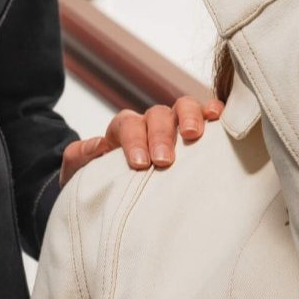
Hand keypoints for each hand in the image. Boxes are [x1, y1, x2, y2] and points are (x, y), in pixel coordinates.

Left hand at [60, 95, 223, 185]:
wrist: (114, 190)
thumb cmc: (101, 183)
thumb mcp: (79, 172)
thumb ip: (79, 157)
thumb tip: (96, 145)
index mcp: (123, 130)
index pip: (128, 124)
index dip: (134, 140)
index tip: (139, 164)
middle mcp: (150, 123)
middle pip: (157, 114)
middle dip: (160, 135)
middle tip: (164, 161)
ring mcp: (174, 125)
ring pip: (183, 107)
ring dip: (189, 117)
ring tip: (194, 134)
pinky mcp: (196, 133)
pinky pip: (206, 114)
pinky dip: (213, 112)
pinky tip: (219, 118)